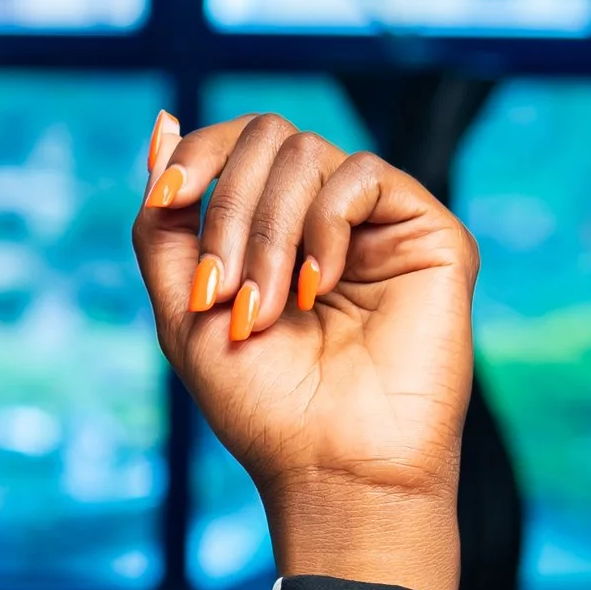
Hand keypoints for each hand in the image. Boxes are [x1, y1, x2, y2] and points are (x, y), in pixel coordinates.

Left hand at [135, 109, 472, 589]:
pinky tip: (319, 287)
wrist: (330, 466)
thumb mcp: (183, 306)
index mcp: (273, 229)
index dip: (197, 155)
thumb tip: (162, 123)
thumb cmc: (261, 402)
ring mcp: (377, 223)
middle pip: (266, 139)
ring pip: (306, 153)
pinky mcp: (428, 233)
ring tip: (270, 309)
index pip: (237, 144)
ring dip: (269, 233)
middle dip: (230, 212)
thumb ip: (165, 222)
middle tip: (228, 294)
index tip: (169, 196)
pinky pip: (362, 176)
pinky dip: (324, 226)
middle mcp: (325, 217)